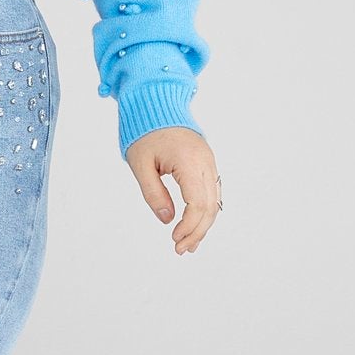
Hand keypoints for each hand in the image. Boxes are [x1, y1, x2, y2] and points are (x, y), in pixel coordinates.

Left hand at [125, 128, 221, 253]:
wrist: (156, 104)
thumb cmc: (145, 132)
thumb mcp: (140, 164)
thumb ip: (153, 193)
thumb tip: (166, 219)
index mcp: (189, 161)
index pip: (198, 203)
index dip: (189, 226)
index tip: (174, 239)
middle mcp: (205, 162)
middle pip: (210, 206)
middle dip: (197, 231)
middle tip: (180, 249)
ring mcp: (209, 162)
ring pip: (215, 201)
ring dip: (203, 225)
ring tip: (188, 245)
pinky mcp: (207, 163)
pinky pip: (212, 191)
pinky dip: (205, 211)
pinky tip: (195, 226)